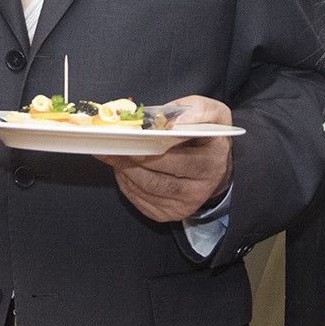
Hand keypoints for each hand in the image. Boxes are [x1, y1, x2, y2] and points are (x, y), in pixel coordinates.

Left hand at [99, 96, 233, 222]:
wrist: (216, 164)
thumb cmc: (207, 134)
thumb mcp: (213, 114)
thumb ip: (196, 112)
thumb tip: (169, 122)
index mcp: (211, 163)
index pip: (179, 161)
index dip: (152, 152)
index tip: (131, 139)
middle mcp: (200, 190)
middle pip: (156, 180)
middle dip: (129, 161)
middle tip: (108, 146)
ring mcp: (184, 205)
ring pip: (145, 189)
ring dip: (124, 170)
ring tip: (110, 153)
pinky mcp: (170, 213)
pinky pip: (140, 199)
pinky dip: (126, 183)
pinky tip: (122, 167)